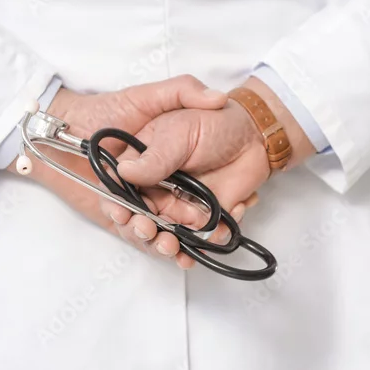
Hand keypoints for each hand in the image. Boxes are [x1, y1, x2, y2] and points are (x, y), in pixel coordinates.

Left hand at [12, 75, 228, 255]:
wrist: (61, 126)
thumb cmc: (105, 109)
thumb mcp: (149, 95)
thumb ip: (184, 92)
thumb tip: (219, 99)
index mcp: (172, 163)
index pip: (202, 188)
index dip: (217, 203)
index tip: (232, 210)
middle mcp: (159, 185)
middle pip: (184, 214)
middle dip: (194, 230)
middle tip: (198, 234)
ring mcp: (138, 201)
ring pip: (161, 227)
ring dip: (167, 239)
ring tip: (167, 240)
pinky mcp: (115, 214)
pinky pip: (132, 233)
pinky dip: (141, 238)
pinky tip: (146, 232)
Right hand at [100, 76, 315, 268]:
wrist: (253, 136)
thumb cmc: (213, 123)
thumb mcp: (180, 132)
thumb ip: (155, 155)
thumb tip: (124, 171)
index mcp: (142, 164)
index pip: (120, 190)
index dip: (117, 205)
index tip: (122, 215)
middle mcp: (155, 189)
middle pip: (138, 218)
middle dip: (141, 230)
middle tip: (148, 231)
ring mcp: (178, 205)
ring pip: (165, 233)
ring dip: (166, 244)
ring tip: (172, 246)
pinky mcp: (202, 218)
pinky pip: (198, 237)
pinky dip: (202, 241)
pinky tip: (209, 237)